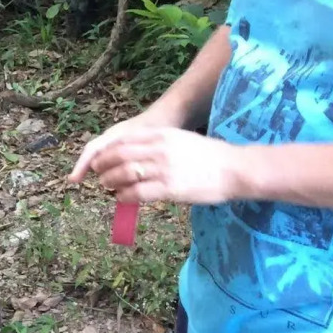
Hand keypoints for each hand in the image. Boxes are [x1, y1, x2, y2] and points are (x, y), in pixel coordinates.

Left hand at [70, 124, 246, 205]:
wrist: (236, 169)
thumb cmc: (210, 156)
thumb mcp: (180, 140)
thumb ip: (157, 144)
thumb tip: (136, 154)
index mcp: (161, 135)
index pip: (123, 141)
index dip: (106, 151)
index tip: (98, 158)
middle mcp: (159, 149)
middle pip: (119, 156)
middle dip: (103, 165)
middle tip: (97, 173)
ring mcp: (164, 169)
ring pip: (124, 174)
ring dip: (110, 180)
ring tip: (106, 185)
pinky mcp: (170, 189)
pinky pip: (137, 192)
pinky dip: (124, 195)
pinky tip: (121, 197)